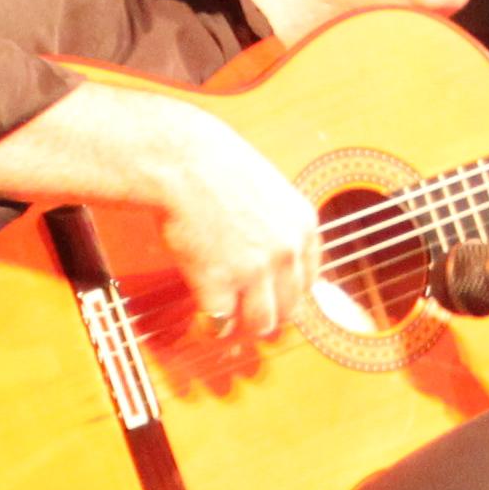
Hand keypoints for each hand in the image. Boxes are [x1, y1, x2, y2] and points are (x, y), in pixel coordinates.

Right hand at [136, 100, 320, 342]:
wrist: (179, 161)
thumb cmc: (213, 166)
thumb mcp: (267, 189)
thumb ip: (277, 223)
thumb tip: (269, 255)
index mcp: (303, 225)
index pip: (309, 280)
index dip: (288, 295)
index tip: (273, 300)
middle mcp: (286, 251)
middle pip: (289, 308)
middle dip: (267, 316)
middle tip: (247, 318)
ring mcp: (255, 271)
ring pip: (260, 323)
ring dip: (242, 328)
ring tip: (226, 325)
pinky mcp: (219, 284)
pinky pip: (220, 322)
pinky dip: (211, 326)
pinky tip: (203, 320)